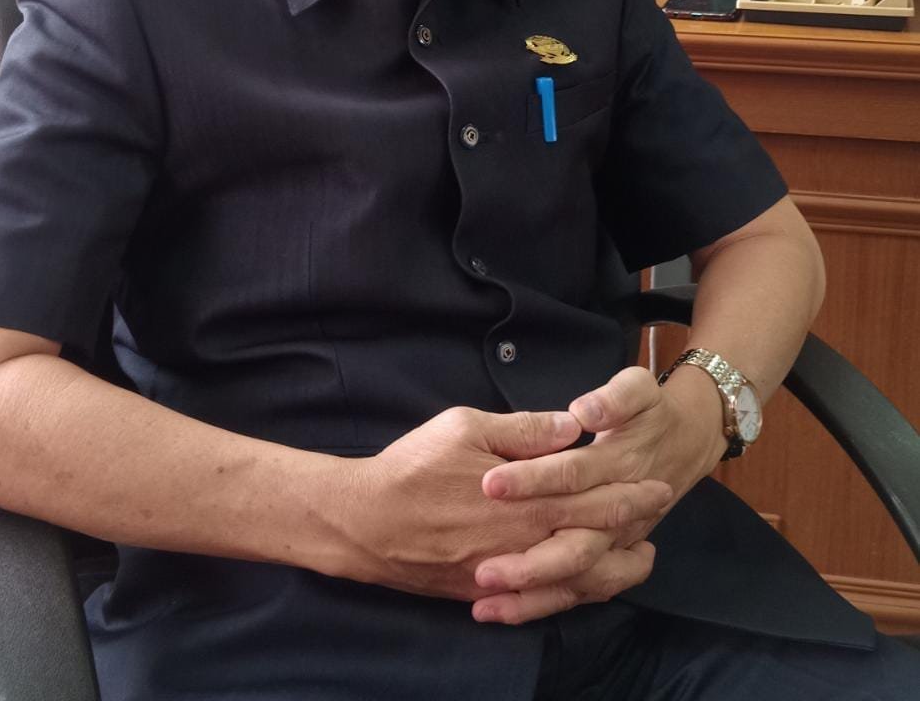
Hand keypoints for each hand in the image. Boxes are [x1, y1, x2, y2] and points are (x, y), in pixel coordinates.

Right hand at [337, 404, 671, 603]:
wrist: (367, 522)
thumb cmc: (414, 468)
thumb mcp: (465, 428)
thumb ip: (522, 431)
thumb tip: (570, 426)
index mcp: (527, 501)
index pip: (593, 499)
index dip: (630, 494)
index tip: (658, 486)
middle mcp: (527, 543)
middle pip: (594, 541)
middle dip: (632, 527)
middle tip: (659, 517)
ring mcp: (510, 574)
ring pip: (577, 579)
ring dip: (614, 569)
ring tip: (640, 560)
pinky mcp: (489, 592)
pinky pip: (545, 600)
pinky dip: (575, 594)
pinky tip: (586, 585)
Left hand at [470, 366, 723, 623]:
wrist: (686, 444)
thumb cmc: (652, 413)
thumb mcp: (638, 390)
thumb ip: (614, 400)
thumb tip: (583, 412)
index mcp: (616, 467)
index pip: (571, 475)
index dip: (533, 479)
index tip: (490, 484)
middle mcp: (616, 515)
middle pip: (573, 545)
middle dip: (527, 561)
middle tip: (480, 568)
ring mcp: (612, 543)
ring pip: (575, 580)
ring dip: (530, 593)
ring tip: (482, 601)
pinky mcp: (605, 558)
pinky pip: (576, 592)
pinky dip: (539, 604)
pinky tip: (496, 611)